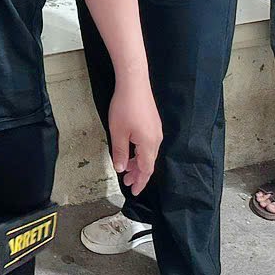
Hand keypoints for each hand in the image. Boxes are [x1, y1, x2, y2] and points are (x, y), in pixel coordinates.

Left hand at [107, 75, 161, 195]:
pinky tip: (131, 150)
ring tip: (126, 168)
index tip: (134, 192)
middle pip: (149, 163)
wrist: (134, 83)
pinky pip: (148, 144)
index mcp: (149, 145)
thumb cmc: (125, 108)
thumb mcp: (118, 132)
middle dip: (138, 174)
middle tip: (127, 182)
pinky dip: (140, 152)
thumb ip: (120, 152)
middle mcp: (156, 139)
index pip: (146, 170)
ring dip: (138, 163)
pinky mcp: (153, 123)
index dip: (140, 182)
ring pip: (148, 153)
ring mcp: (156, 130)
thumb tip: (121, 169)